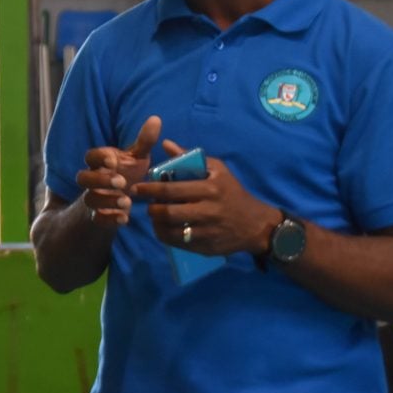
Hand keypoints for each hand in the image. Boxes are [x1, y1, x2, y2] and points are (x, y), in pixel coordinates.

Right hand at [76, 116, 160, 227]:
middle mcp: (93, 180)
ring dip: (107, 200)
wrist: (117, 202)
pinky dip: (108, 220)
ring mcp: (93, 198)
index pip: (90, 156)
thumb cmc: (127, 174)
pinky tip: (124, 219)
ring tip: (126, 202)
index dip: (99, 157)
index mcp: (100, 162)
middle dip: (99, 180)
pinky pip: (96, 219)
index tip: (114, 160)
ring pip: (89, 200)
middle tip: (121, 182)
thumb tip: (156, 118)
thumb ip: (144, 141)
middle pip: (83, 178)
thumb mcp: (137, 158)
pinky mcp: (97, 216)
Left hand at [130, 140, 279, 255]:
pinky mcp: (206, 247)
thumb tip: (166, 144)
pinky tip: (163, 229)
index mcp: (209, 188)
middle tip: (147, 205)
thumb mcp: (217, 170)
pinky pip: (179, 244)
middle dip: (152, 209)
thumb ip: (190, 158)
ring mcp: (207, 231)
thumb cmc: (233, 192)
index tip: (137, 188)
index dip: (150, 189)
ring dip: (157, 224)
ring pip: (171, 231)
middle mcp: (208, 210)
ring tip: (154, 217)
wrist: (255, 224)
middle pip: (168, 212)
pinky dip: (166, 237)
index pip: (171, 189)